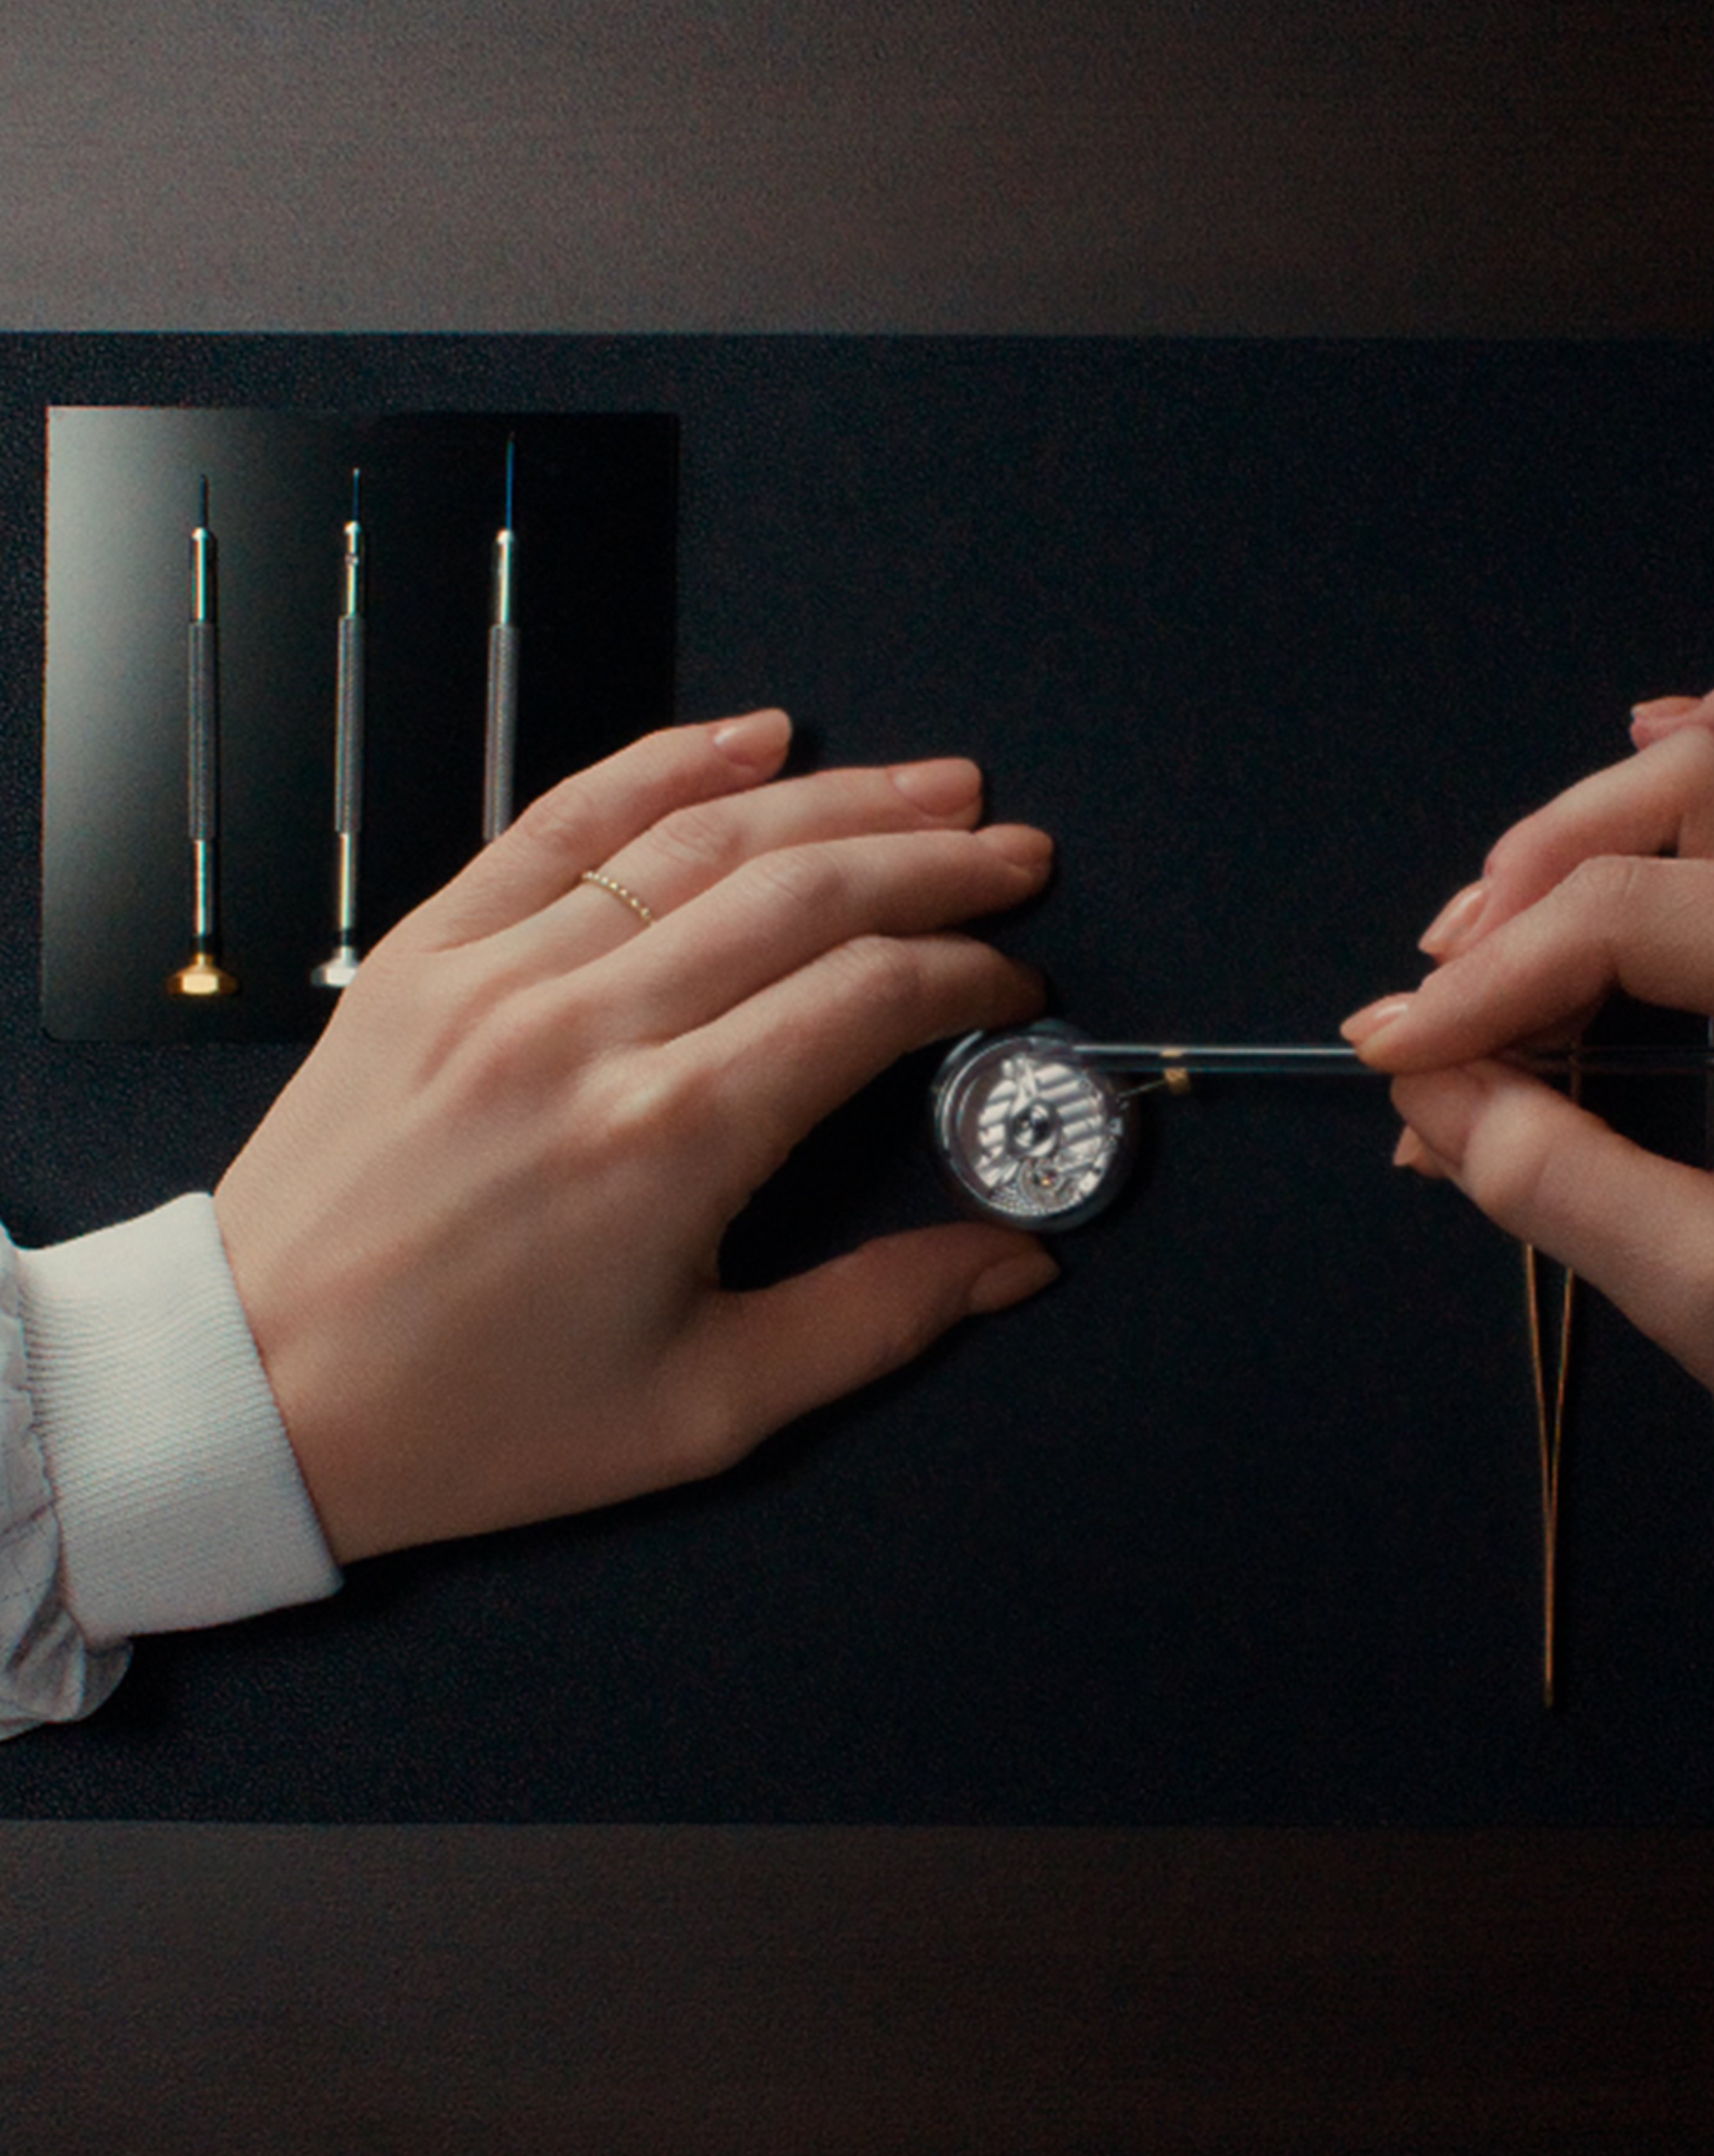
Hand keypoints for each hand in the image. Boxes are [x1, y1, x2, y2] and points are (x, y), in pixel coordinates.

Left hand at [215, 711, 1057, 1562]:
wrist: (253, 1393)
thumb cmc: (479, 1420)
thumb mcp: (704, 1409)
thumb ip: (876, 1320)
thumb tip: (1015, 1263)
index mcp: (670, 1139)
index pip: (867, 999)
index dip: (968, 977)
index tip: (1016, 988)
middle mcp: (590, 1028)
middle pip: (805, 892)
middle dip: (936, 861)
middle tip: (1018, 854)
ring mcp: (498, 973)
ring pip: (701, 837)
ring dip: (838, 796)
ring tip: (936, 785)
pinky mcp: (426, 953)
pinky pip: (560, 823)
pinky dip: (664, 763)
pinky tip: (752, 735)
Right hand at [1345, 684, 1713, 1578]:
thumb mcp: (1692, 1286)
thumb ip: (1541, 1171)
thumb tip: (1419, 1086)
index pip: (1619, 915)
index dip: (1482, 981)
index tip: (1388, 1056)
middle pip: (1666, 800)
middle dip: (1521, 891)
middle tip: (1436, 1008)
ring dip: (1584, 835)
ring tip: (1487, 934)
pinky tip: (1645, 738)